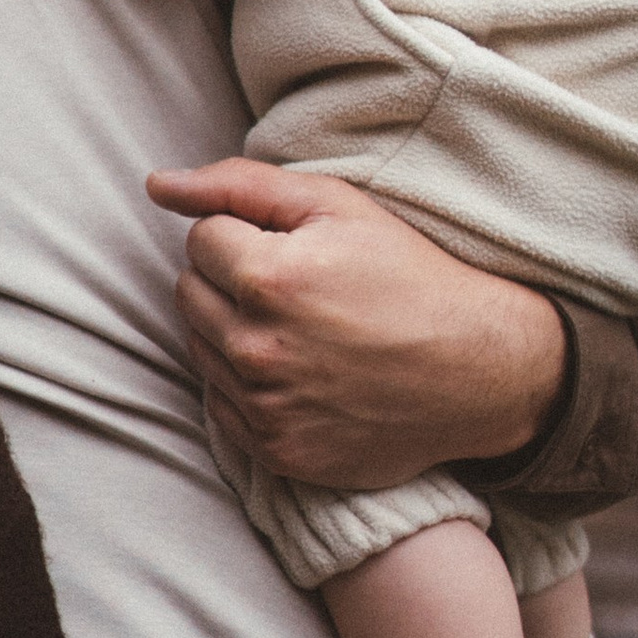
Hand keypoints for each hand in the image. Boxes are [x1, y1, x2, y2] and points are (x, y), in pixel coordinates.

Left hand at [147, 160, 568, 488]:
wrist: (479, 371)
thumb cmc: (408, 275)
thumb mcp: (336, 205)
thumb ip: (237, 185)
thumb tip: (157, 185)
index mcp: (268, 278)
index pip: (201, 239)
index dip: (247, 235)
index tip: (297, 250)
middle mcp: (257, 349)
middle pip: (190, 292)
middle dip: (231, 280)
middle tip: (299, 286)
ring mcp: (265, 408)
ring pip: (200, 346)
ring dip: (234, 330)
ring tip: (302, 327)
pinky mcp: (276, 452)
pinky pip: (222, 403)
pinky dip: (248, 384)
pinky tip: (301, 370)